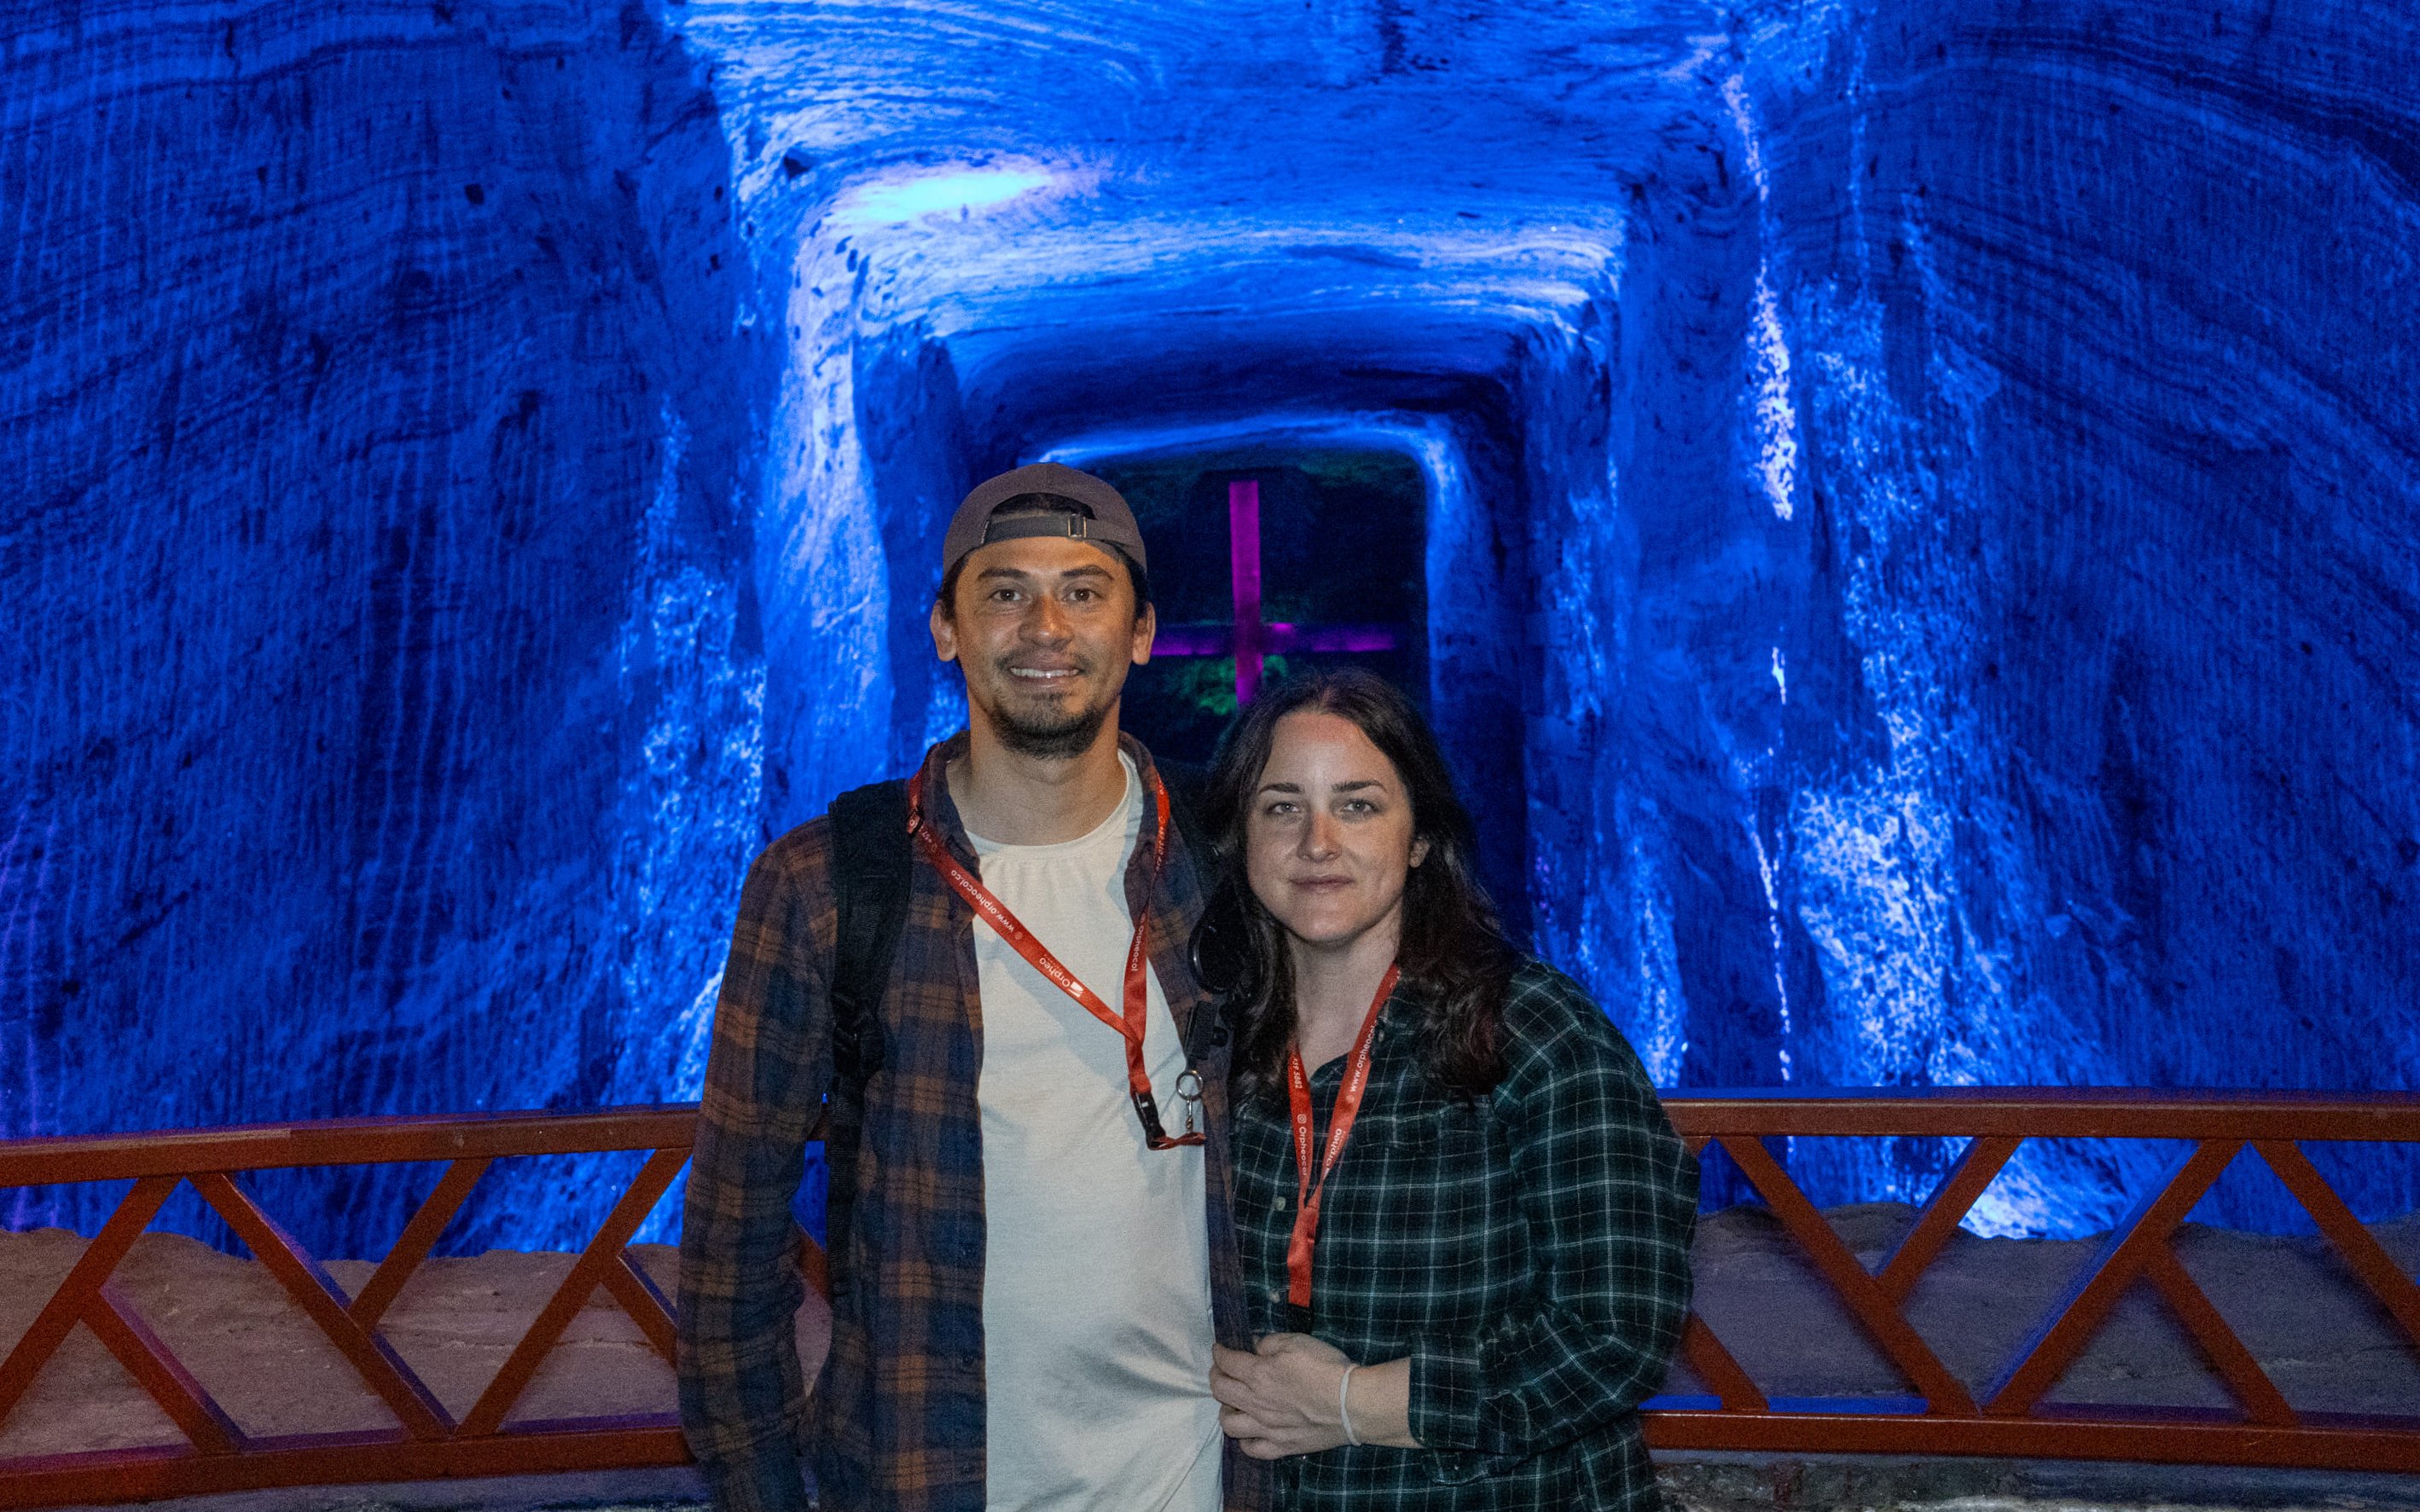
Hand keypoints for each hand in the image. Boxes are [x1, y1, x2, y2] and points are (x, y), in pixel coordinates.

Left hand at [1210, 1333, 1353, 1459]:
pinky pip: (1252, 1449)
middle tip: (1222, 1371)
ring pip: (1229, 1424)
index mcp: (1258, 1374)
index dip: (1219, 1353)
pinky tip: (1250, 1432)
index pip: (1227, 1362)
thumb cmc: (1325, 1368)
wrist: (1351, 1404)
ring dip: (1225, 1411)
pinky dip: (1245, 1441)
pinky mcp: (1281, 1446)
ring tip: (1233, 1404)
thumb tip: (1254, 1347)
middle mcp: (1255, 1402)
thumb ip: (1269, 1343)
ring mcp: (1266, 1428)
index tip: (1219, 1349)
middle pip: (1220, 1391)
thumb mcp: (1296, 1341)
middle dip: (1216, 1377)